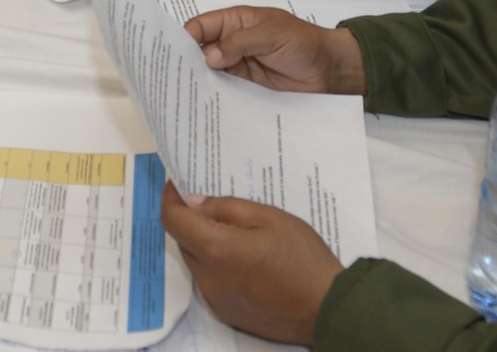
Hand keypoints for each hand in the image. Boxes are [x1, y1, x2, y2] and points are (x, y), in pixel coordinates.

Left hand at [161, 184, 341, 345]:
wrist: (325, 309)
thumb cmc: (301, 258)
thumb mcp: (268, 218)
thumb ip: (226, 208)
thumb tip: (194, 202)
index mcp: (215, 249)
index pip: (172, 219)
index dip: (170, 198)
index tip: (177, 183)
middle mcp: (207, 277)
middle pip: (184, 240)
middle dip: (191, 220)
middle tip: (213, 203)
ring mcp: (216, 298)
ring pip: (198, 261)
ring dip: (206, 243)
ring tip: (235, 230)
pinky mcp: (227, 312)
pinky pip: (211, 281)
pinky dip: (217, 265)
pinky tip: (245, 258)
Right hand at [184, 6, 364, 94]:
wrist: (329, 69)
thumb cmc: (303, 43)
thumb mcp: (272, 35)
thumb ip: (240, 43)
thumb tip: (209, 57)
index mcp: (236, 21)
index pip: (202, 26)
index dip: (184, 38)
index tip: (170, 56)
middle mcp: (233, 41)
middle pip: (201, 49)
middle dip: (187, 61)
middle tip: (170, 80)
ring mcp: (239, 63)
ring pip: (210, 70)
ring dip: (199, 80)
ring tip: (182, 97)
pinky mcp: (246, 84)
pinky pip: (225, 86)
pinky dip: (214, 93)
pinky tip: (204, 104)